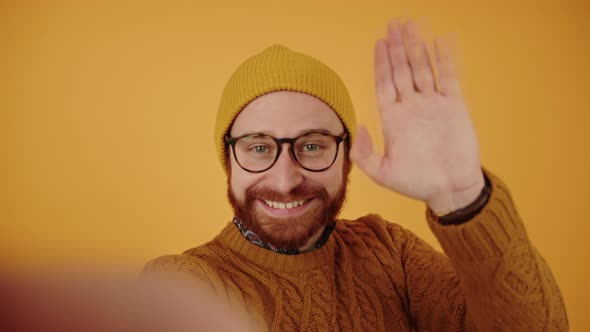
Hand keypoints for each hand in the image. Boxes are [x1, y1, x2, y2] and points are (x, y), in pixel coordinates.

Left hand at [350, 19, 484, 212]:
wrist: (450, 189)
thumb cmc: (416, 183)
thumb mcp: (383, 173)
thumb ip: (365, 154)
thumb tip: (358, 128)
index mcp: (393, 118)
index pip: (384, 83)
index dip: (381, 63)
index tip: (379, 42)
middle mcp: (411, 107)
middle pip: (402, 70)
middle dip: (398, 47)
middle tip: (395, 24)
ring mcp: (432, 104)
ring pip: (423, 68)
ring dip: (418, 47)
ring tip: (413, 25)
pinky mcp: (454, 106)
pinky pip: (448, 77)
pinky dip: (445, 60)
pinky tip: (441, 41)